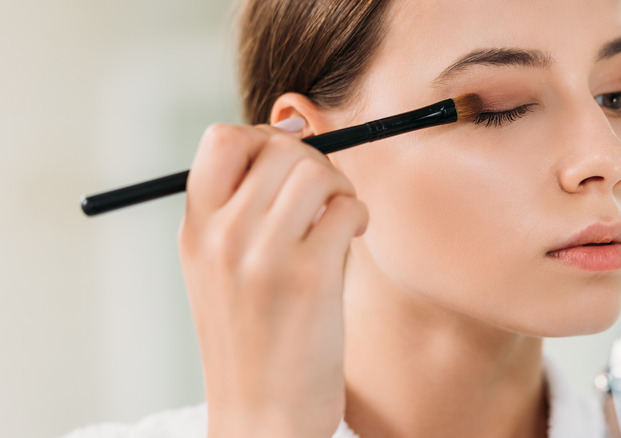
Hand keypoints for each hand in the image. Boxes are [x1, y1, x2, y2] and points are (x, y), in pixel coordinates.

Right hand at [178, 119, 367, 436]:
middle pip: (279, 148)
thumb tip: (294, 143)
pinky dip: (359, 215)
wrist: (263, 415)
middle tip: (325, 195)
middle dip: (314, 161)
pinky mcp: (309, 277)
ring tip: (339, 218)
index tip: (288, 163)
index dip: (263, 138)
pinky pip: (347, 208)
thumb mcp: (222, 272)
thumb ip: (244, 212)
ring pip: (316, 171)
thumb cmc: (254, 340)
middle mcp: (223, 236)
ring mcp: (263, 255)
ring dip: (340, 187)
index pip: (221, 138)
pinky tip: (353, 238)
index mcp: (196, 230)